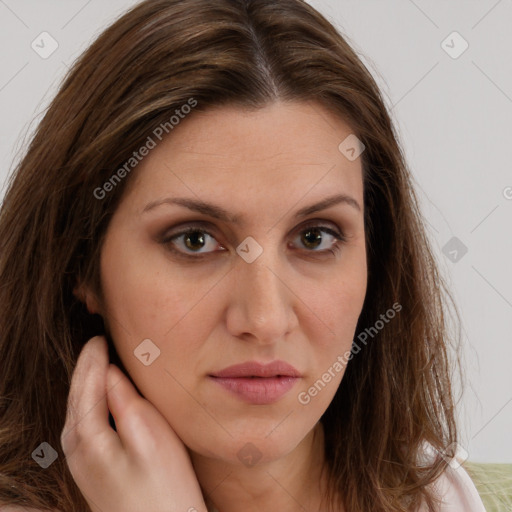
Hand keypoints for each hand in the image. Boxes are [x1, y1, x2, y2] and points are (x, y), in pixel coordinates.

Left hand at [60, 336, 206, 511]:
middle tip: (99, 340)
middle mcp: (76, 449)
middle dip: (86, 367)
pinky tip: (102, 397)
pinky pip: (84, 422)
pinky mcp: (93, 468)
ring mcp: (82, 461)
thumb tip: (110, 373)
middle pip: (76, 395)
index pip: (86, 385)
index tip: (102, 336)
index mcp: (87, 437)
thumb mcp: (150, 435)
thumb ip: (125, 400)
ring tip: (98, 361)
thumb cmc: (164, 486)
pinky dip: (90, 401)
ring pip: (78, 409)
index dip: (94, 358)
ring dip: (86, 383)